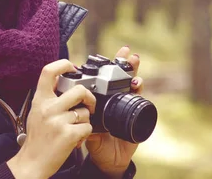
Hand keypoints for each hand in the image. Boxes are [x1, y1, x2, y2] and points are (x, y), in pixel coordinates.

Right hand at [7, 59, 96, 178]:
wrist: (32, 162)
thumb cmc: (37, 137)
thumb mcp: (36, 111)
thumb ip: (48, 95)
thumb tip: (60, 76)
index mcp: (40, 99)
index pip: (48, 71)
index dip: (63, 64)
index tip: (72, 67)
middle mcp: (48, 107)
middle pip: (79, 90)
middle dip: (89, 97)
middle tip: (88, 104)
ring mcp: (58, 121)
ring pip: (85, 112)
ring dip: (85, 120)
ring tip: (75, 128)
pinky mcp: (68, 134)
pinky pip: (87, 127)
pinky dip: (85, 134)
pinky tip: (75, 138)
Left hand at [85, 46, 143, 177]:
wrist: (108, 161)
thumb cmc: (95, 142)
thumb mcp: (85, 128)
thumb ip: (81, 117)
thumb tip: (72, 107)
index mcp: (102, 100)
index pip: (105, 78)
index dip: (109, 65)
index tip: (108, 54)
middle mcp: (115, 100)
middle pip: (121, 78)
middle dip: (125, 63)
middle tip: (127, 51)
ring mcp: (126, 107)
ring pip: (131, 87)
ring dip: (134, 74)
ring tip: (134, 64)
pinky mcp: (135, 118)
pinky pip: (139, 103)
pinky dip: (139, 93)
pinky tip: (137, 85)